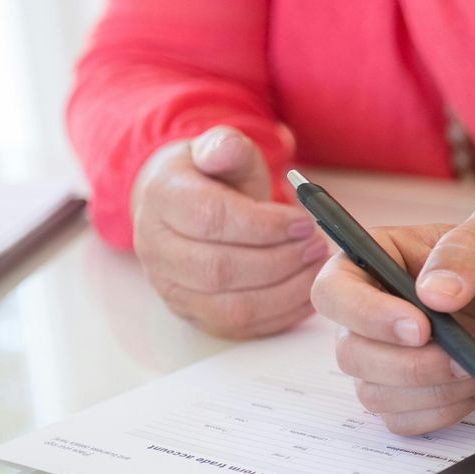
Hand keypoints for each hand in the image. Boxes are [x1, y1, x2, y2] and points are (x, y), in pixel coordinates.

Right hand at [130, 127, 325, 338]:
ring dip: (284, 292)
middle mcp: (156, 248)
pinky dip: (280, 315)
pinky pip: (239, 327)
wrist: (182, 205)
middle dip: (279, 261)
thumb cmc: (211, 178)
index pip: (211, 220)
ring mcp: (171, 287)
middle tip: (317, 246)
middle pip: (220, 269)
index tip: (304, 222)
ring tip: (315, 267)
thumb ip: (226, 146)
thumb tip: (226, 148)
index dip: (264, 226)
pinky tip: (305, 293)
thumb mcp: (219, 150)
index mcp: (162, 199)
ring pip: (231, 306)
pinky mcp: (193, 314)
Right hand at [312, 207, 474, 434]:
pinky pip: (404, 420)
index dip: (365, 314)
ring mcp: (387, 358)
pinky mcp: (411, 394)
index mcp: (378, 260)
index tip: (420, 327)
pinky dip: (444, 410)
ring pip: (375, 393)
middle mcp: (372, 312)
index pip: (334, 290)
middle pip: (351, 352)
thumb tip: (434, 293)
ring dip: (434, 389)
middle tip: (465, 357)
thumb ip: (466, 249)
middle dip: (411, 364)